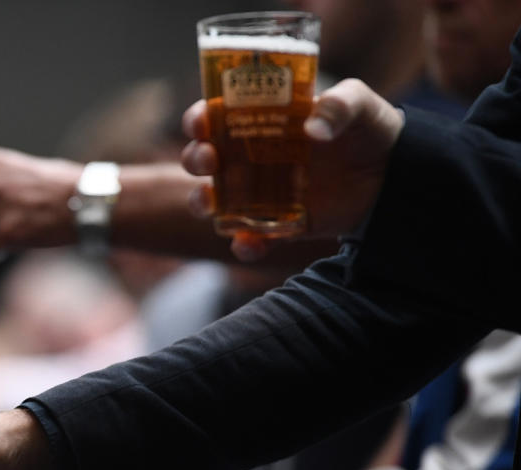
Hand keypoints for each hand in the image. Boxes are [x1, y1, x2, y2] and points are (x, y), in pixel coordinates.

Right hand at [181, 79, 404, 261]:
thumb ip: (341, 104)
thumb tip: (312, 130)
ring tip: (210, 205)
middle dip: (194, 158)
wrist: (395, 178)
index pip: (217, 115)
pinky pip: (250, 238)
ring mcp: (261, 192)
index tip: (201, 122)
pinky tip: (250, 244)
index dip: (199, 118)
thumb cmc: (372, 131)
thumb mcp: (362, 106)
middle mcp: (252, 156)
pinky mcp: (278, 224)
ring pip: (214, 199)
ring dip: (201, 202)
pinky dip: (244, 245)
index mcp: (263, 120)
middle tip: (209, 160)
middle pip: (204, 157)